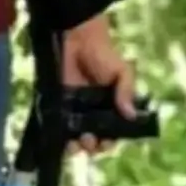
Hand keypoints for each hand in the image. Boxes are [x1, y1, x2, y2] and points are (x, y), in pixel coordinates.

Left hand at [61, 16, 135, 153]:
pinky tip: (61, 139)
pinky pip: (56, 124)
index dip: (110, 141)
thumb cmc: (103, 54)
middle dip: (92, 146)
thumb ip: (126, 92)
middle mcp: (92, 113)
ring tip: (76, 144)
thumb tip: (130, 116)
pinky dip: (58, 135)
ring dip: (75, 146)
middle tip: (90, 142)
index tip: (107, 143)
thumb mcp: (122, 72)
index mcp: (110, 108)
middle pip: (92, 139)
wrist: (76, 39)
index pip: (112, 133)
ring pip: (73, 136)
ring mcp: (72, 110)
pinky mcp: (55, 104)